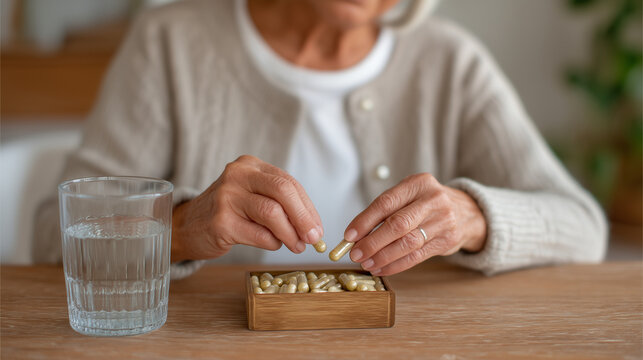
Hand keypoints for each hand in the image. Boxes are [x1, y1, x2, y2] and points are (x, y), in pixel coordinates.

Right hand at [171, 155, 322, 261]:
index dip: (308, 207)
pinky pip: (259, 235)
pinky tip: (273, 245)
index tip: (317, 228)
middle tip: (314, 238)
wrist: (186, 226)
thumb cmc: (227, 213)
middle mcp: (237, 175)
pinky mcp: (221, 222)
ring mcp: (227, 197)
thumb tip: (313, 228)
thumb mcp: (252, 197)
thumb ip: (281, 205)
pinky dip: (273, 243)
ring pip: (272, 213)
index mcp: (250, 165)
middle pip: (283, 191)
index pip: (288, 182)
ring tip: (297, 246)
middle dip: (304, 217)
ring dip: (290, 234)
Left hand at [344, 173, 486, 275]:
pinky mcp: (447, 241)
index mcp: (418, 183)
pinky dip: (396, 265)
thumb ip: (386, 211)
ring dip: (383, 257)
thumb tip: (356, 234)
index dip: (365, 220)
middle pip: (397, 225)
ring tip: (367, 263)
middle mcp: (433, 200)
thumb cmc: (428, 203)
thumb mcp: (410, 195)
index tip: (349, 235)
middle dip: (372, 242)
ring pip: (407, 243)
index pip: (386, 202)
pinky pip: (417, 256)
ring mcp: (443, 221)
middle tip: (356, 253)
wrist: (468, 212)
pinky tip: (382, 268)